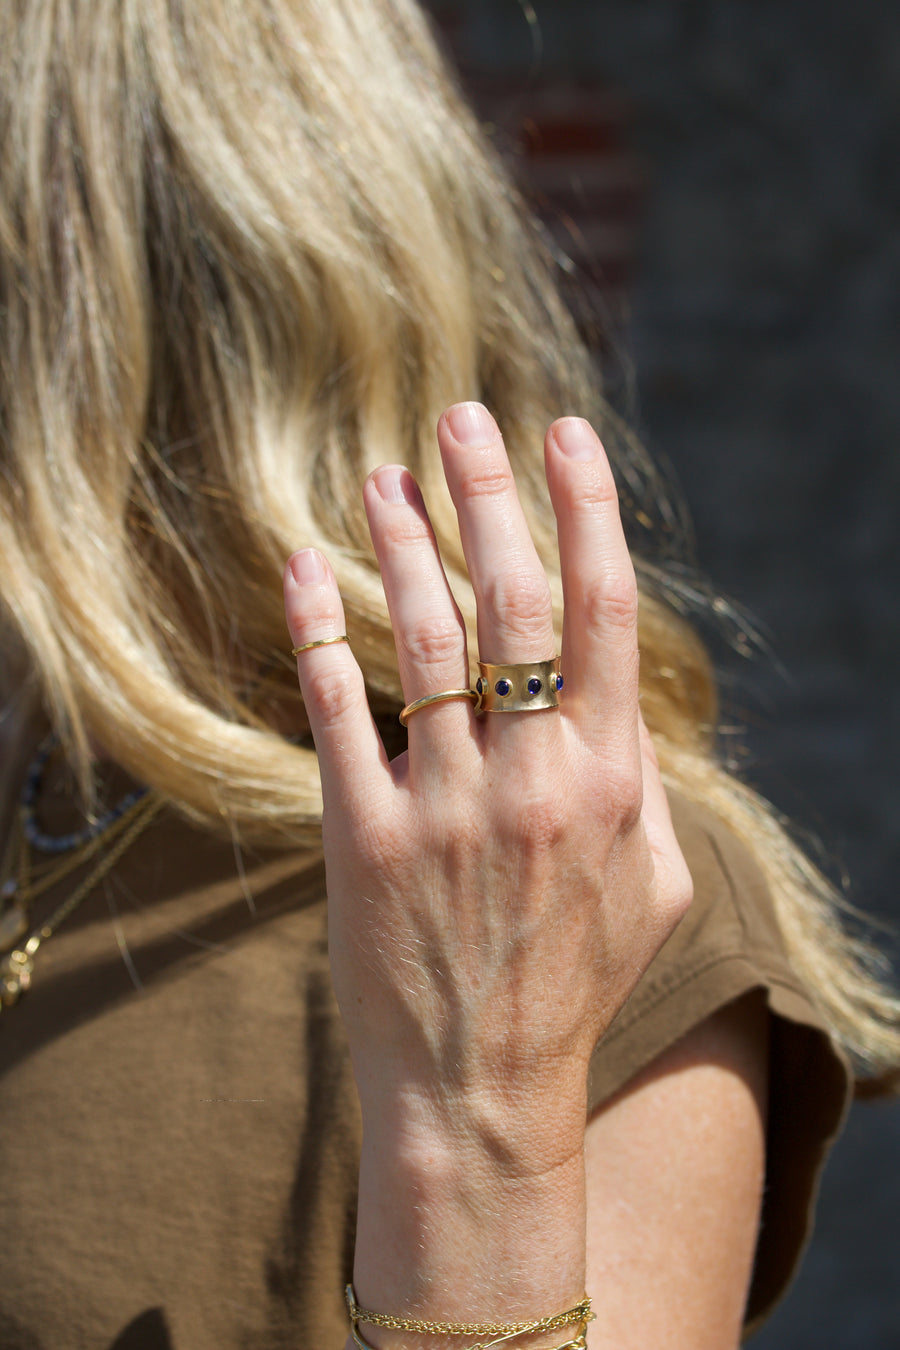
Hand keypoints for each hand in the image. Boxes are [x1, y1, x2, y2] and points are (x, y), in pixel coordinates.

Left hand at [283, 403, 691, 1173]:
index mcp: (614, 778)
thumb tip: (620, 707)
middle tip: (459, 416)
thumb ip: (647, 787)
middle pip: (512, 598)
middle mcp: (536, 777)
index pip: (604, 610)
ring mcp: (447, 804)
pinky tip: (305, 566)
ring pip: (425, 638)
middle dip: (488, 492)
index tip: (563, 433)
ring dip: (402, 542)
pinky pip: (338, 710)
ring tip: (382, 471)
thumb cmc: (575, 981)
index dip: (586, 507)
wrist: (483, 1087)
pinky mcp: (365, 835)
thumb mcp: (657, 888)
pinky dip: (319, 631)